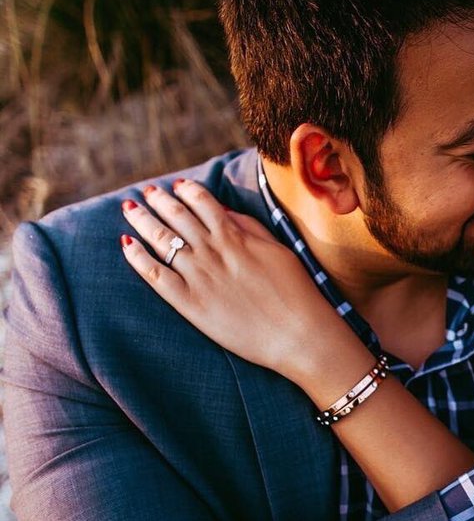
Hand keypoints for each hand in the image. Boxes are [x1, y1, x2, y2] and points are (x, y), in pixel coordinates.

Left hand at [120, 179, 346, 377]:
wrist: (298, 334)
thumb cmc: (296, 293)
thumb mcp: (278, 250)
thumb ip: (250, 228)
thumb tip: (223, 211)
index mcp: (235, 236)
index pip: (202, 202)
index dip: (187, 191)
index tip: (176, 186)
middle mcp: (212, 251)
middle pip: (176, 216)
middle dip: (159, 200)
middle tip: (147, 192)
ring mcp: (198, 276)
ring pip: (161, 239)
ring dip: (143, 220)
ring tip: (130, 209)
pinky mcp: (190, 303)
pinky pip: (155, 275)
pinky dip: (138, 257)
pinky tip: (127, 244)